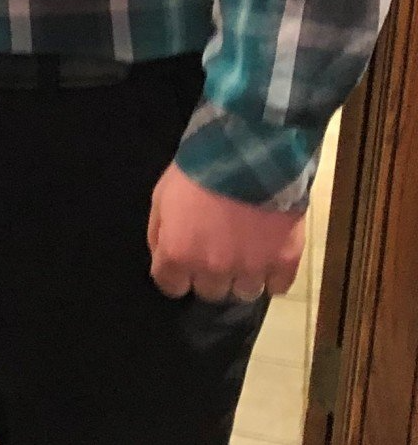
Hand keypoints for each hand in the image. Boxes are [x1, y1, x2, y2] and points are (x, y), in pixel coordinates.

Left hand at [146, 162, 305, 301]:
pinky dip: (274, 276)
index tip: (184, 262)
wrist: (248, 152)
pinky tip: (270, 257)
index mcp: (179, 254)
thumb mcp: (161, 197)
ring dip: (242, 277)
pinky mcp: (284, 260)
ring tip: (246, 255)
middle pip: (209, 292)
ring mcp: (251, 267)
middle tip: (218, 253)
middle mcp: (213, 269)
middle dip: (210, 275)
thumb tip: (163, 257)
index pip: (171, 287)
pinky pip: (278, 287)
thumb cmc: (198, 171)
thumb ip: (159, 233)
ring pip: (244, 292)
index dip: (177, 275)